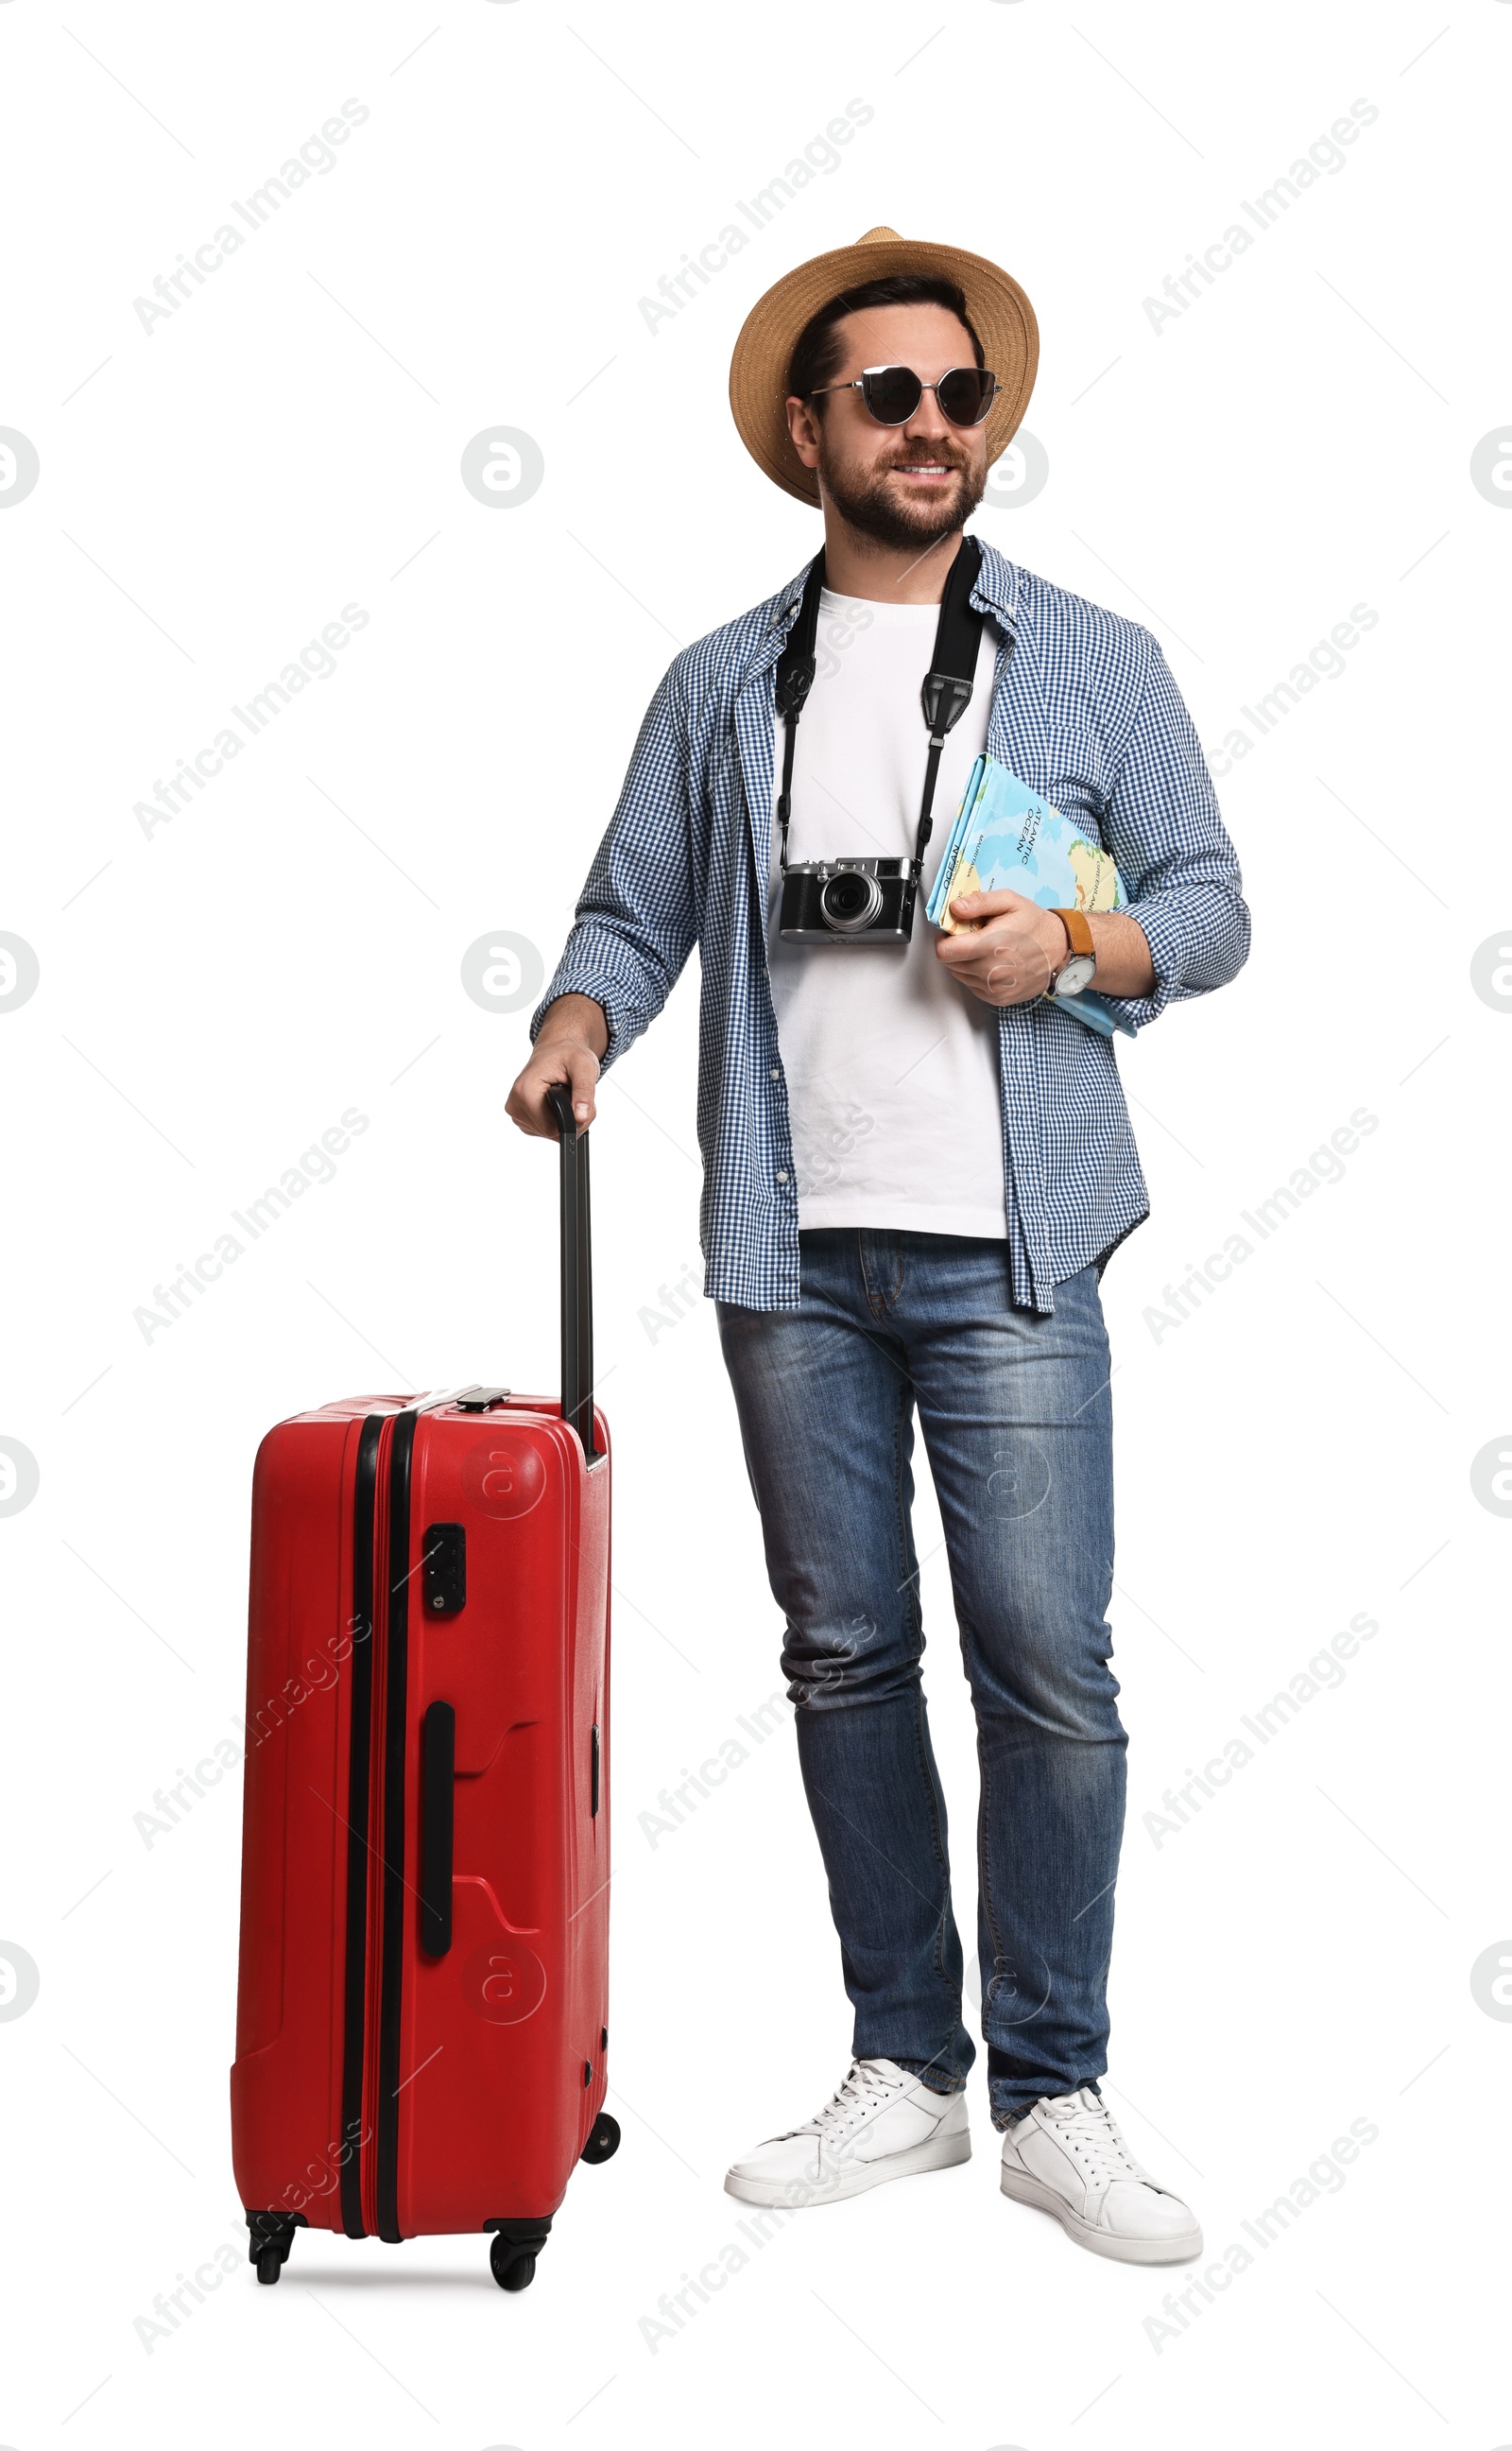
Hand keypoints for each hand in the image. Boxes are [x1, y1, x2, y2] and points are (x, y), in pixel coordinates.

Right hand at [505, 994, 606, 1137]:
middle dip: (571, 1121)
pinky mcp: (521, 1116)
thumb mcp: (584, 1066)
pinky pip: (543, 1130)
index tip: (582, 1104)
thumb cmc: (568, 1054)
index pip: (551, 1129)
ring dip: (565, 1121)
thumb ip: (584, 1092)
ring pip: (547, 1133)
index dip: (573, 1122)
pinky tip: (559, 1103)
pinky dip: (556, 1121)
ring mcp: (516, 1112)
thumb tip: (581, 1117)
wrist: (557, 1048)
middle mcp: (515, 1103)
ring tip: (568, 1097)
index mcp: (525, 1091)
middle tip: (578, 1099)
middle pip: (550, 1133)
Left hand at [933, 890, 1066, 1007]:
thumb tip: (955, 908)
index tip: (953, 930)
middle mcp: (990, 972)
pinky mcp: (998, 999)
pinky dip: (976, 974)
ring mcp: (994, 989)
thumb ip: (979, 902)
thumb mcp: (1009, 901)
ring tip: (986, 949)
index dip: (943, 938)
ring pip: (959, 976)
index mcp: (990, 946)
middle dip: (955, 948)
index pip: (944, 951)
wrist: (1060, 949)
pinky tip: (992, 962)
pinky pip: (972, 986)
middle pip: (949, 964)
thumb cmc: (1035, 924)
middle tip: (973, 936)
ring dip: (965, 962)